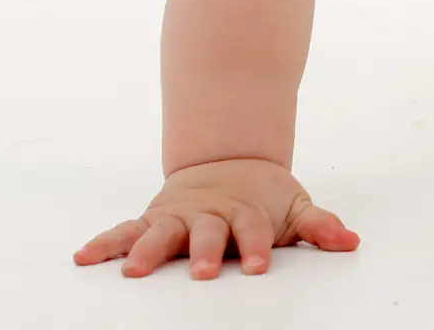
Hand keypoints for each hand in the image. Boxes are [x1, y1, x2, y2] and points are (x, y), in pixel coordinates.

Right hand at [73, 157, 358, 277]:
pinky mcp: (153, 220)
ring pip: (160, 233)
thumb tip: (350, 241)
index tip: (259, 266)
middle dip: (205, 252)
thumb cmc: (264, 197)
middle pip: (206, 233)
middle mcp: (208, 216)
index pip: (253, 232)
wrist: (230, 161)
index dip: (257, 247)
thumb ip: (319, 226)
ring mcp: (178, 217)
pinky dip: (105, 243)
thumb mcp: (295, 207)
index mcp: (245, 214)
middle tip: (204, 272)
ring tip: (131, 270)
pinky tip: (83, 257)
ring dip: (146, 250)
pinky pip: (125, 231)